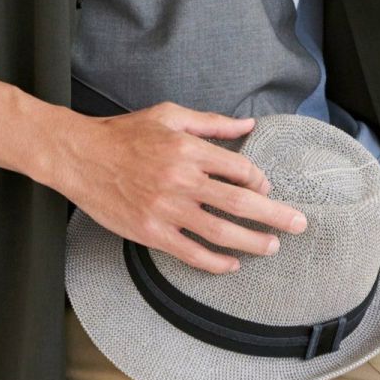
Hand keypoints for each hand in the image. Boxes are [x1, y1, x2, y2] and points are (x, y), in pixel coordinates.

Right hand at [60, 102, 307, 273]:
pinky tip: (231, 265)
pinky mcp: (150, 232)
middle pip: (240, 202)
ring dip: (252, 241)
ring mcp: (166, 208)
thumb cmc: (124, 133)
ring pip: (220, 231)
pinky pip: (190, 252)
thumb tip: (248, 124)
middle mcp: (182, 179)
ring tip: (272, 247)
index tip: (267, 188)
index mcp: (189, 148)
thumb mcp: (169, 115)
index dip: (259, 180)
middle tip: (299, 224)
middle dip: (275, 215)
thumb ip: (211, 123)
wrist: (80, 156)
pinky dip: (215, 262)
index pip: (239, 169)